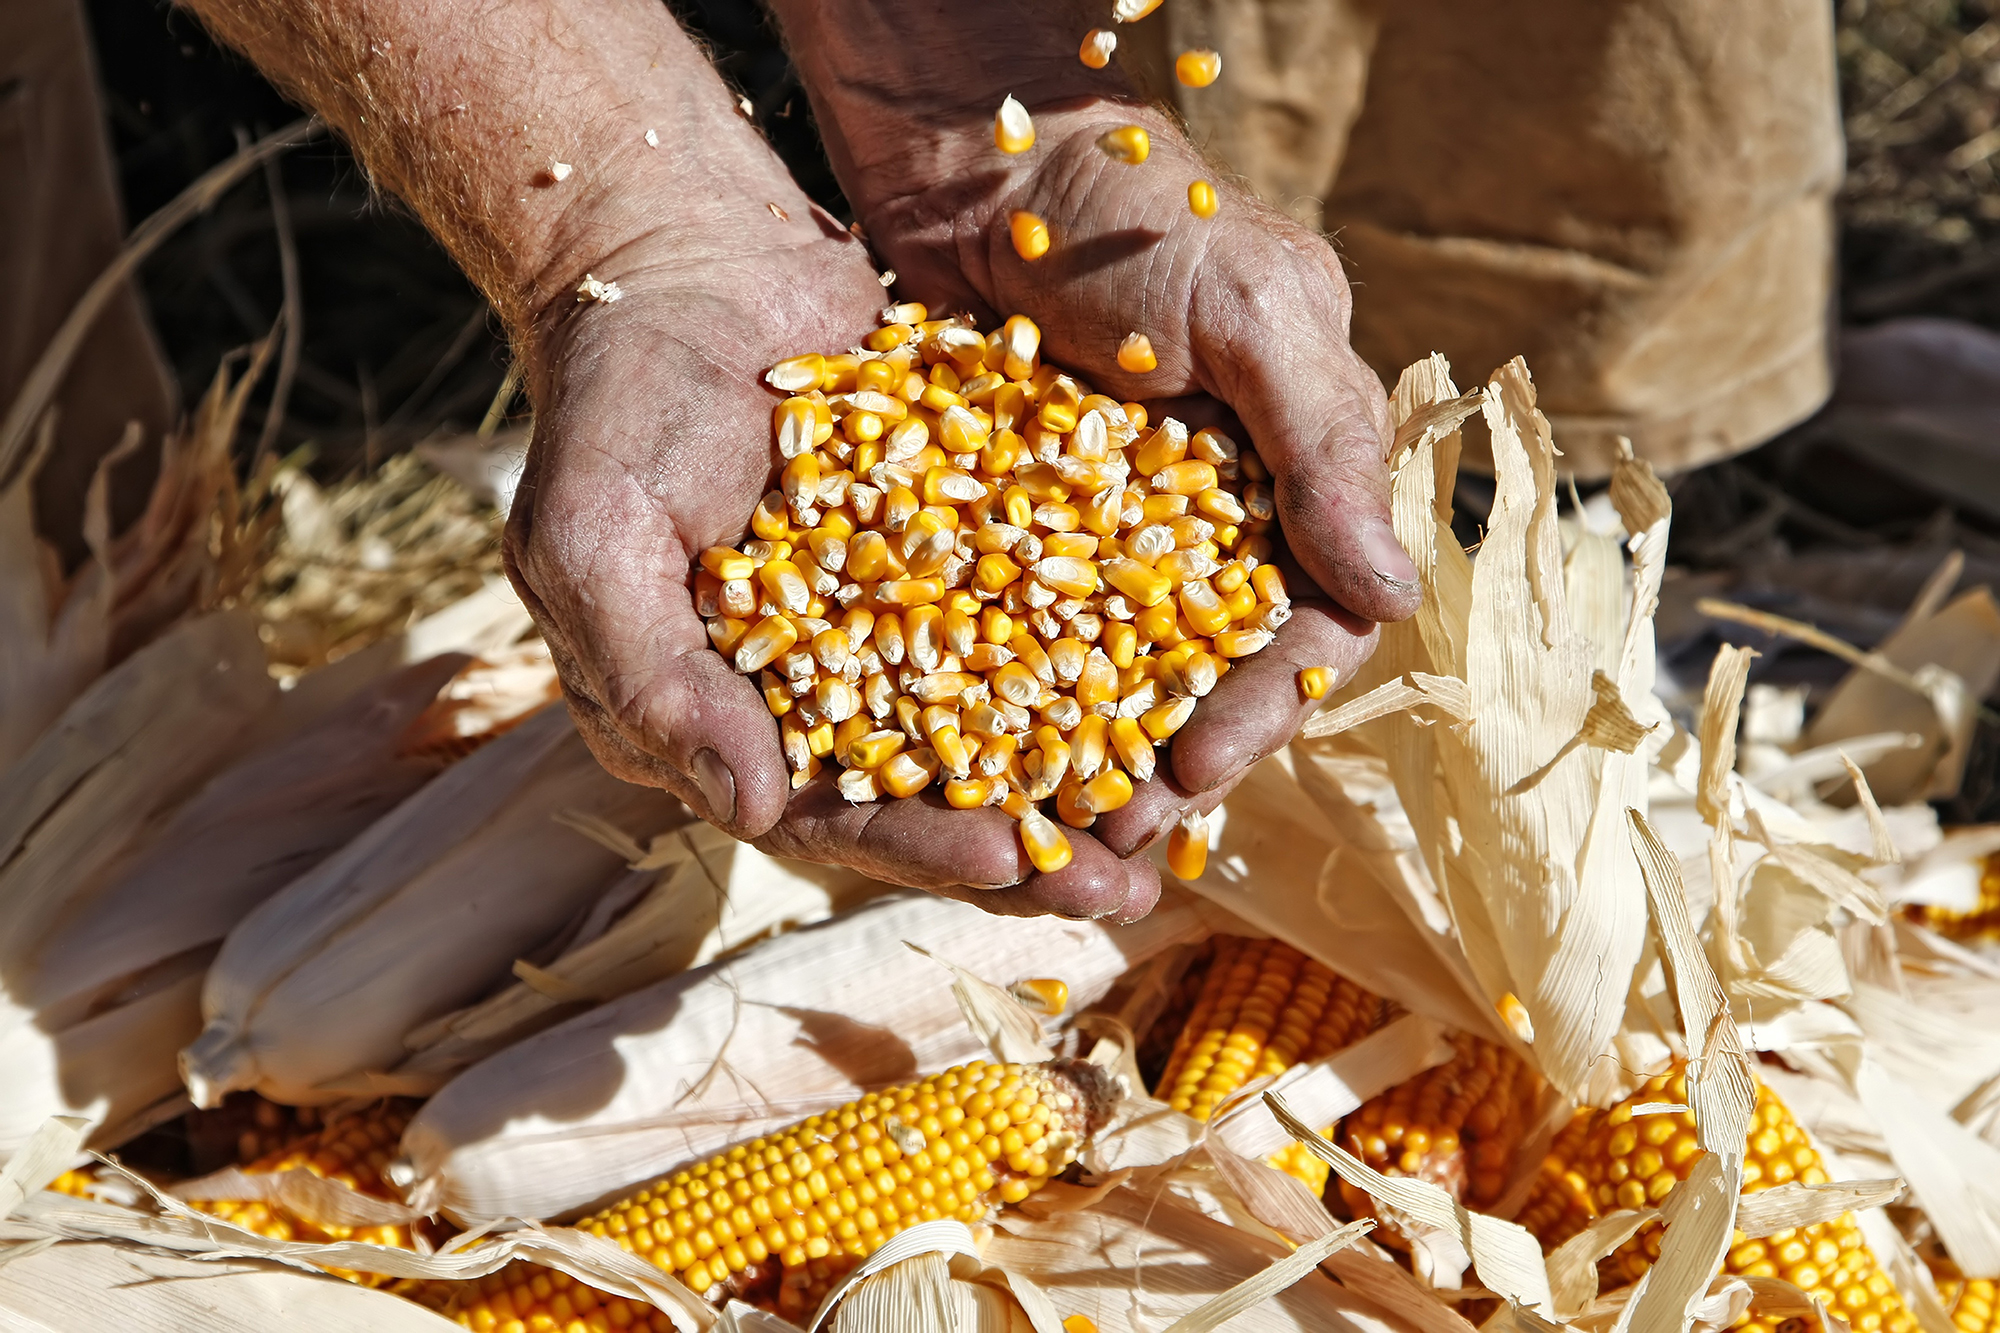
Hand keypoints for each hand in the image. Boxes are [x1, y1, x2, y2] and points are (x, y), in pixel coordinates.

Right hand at [181, 0, 1168, 915]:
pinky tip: (1180, 675)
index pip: (825, 814)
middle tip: (1125, 887)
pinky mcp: (951, 545)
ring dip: (1080, 770)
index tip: (1008, 861)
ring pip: (996, 718)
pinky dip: (1098, 648)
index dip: (915, 847)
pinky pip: (1033, 610)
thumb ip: (657, 680)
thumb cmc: (616, 398)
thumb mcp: (595, 541)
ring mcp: (890, 616)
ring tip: (1174, 812)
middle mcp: (816, 685)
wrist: (682, 251)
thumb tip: (748, 810)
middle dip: (1025, 843)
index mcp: (721, 714)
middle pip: (929, 792)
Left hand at [764, 7, 1422, 858]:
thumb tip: (1394, 594)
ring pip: (1103, 680)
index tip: (1197, 767)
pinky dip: (990, 698)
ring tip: (1038, 835)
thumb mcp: (1259, 306)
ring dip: (1081, 761)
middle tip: (1110, 839)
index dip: (1259, 711)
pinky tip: (955, 759)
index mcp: (1286, 494)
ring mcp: (1096, 544)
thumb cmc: (1145, 213)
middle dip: (1165, 765)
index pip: (1297, 632)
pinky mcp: (1001, 537)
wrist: (987, 159)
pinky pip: (1003, 635)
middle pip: (1200, 681)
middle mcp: (1199, 535)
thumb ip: (1322, 441)